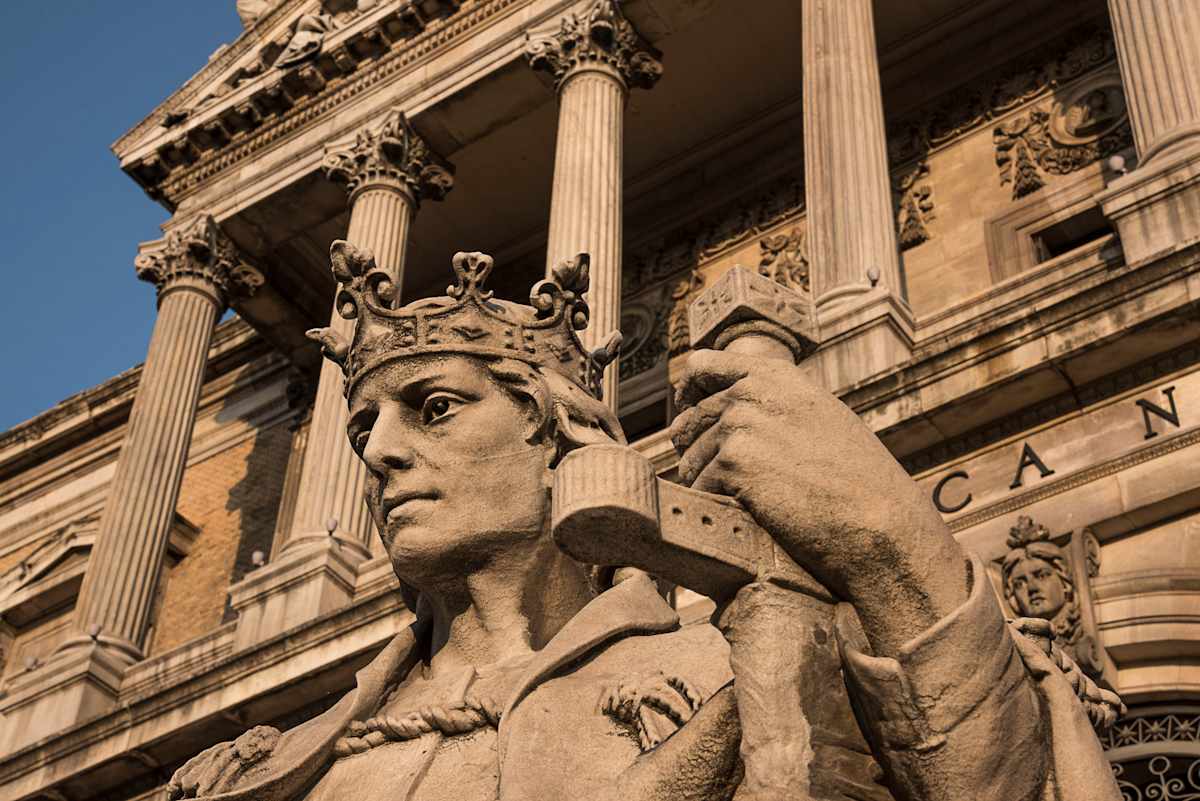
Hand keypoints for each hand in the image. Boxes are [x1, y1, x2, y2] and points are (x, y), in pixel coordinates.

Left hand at [669, 349, 968, 653]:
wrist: (881, 523)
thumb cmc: (856, 481)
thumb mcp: (820, 418)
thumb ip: (772, 403)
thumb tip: (716, 411)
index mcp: (776, 375)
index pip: (701, 366)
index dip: (689, 396)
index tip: (690, 418)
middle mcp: (753, 391)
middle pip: (690, 421)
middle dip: (697, 453)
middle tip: (728, 484)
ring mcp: (741, 424)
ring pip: (691, 458)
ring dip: (706, 484)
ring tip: (746, 504)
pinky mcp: (734, 462)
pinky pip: (700, 487)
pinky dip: (716, 506)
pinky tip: (746, 515)